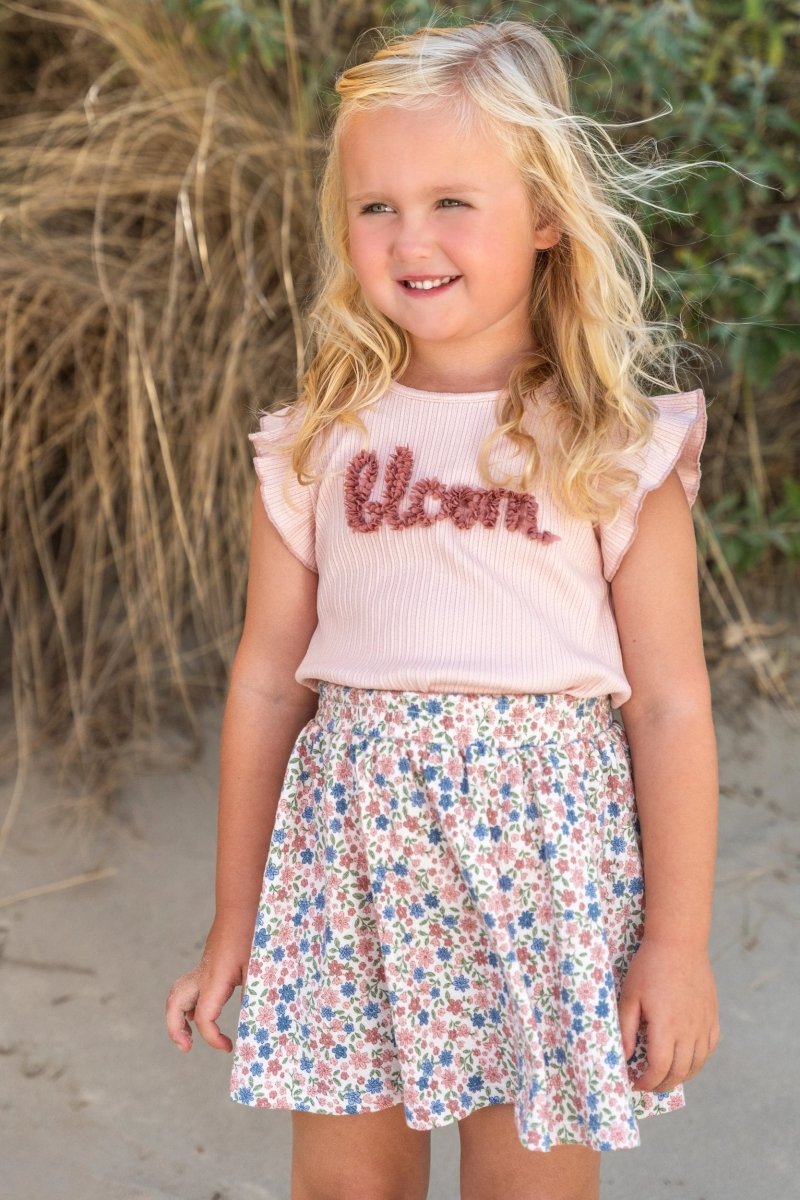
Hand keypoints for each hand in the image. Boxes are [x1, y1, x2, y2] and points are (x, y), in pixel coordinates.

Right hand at [165, 914, 255, 1053]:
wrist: (243, 907)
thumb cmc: (253, 933)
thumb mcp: (260, 965)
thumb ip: (258, 993)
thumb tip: (261, 1021)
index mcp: (215, 978)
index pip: (203, 1017)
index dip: (212, 1038)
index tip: (228, 1047)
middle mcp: (203, 975)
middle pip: (174, 1005)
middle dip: (175, 1030)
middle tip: (187, 1048)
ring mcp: (202, 970)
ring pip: (176, 996)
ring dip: (176, 1018)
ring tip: (188, 1038)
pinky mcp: (206, 966)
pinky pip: (186, 989)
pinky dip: (186, 1006)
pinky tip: (198, 1015)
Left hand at [618, 936, 719, 1092]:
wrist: (679, 943)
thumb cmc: (649, 967)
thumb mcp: (629, 996)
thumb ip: (627, 1029)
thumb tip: (626, 1057)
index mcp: (666, 1027)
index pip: (659, 1069)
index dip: (647, 1082)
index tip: (635, 1083)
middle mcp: (689, 1031)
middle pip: (679, 1072)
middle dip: (662, 1084)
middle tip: (648, 1085)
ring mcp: (704, 1025)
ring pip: (696, 1064)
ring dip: (681, 1076)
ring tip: (665, 1076)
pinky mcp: (712, 1017)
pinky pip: (709, 1048)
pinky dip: (698, 1061)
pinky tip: (686, 1059)